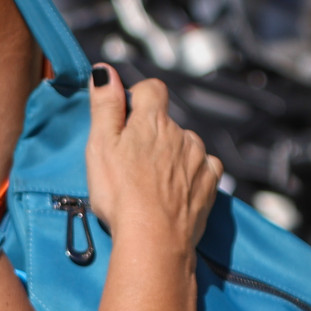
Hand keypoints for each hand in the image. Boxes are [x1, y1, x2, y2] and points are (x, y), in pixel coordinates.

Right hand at [85, 67, 221, 255]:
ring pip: (185, 145)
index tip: (125, 120)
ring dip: (171, 155)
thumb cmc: (120, 193)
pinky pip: (203, 169)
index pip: (152, 89)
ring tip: (151, 182)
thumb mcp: (100, 145)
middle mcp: (182, 134)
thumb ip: (105, 104)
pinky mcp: (210, 185)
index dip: (138, 98)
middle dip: (151, 134)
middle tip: (131, 162)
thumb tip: (104, 70)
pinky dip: (191, 175)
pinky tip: (174, 191)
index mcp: (153, 121)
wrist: (154, 240)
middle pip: (166, 122)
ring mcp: (199, 159)